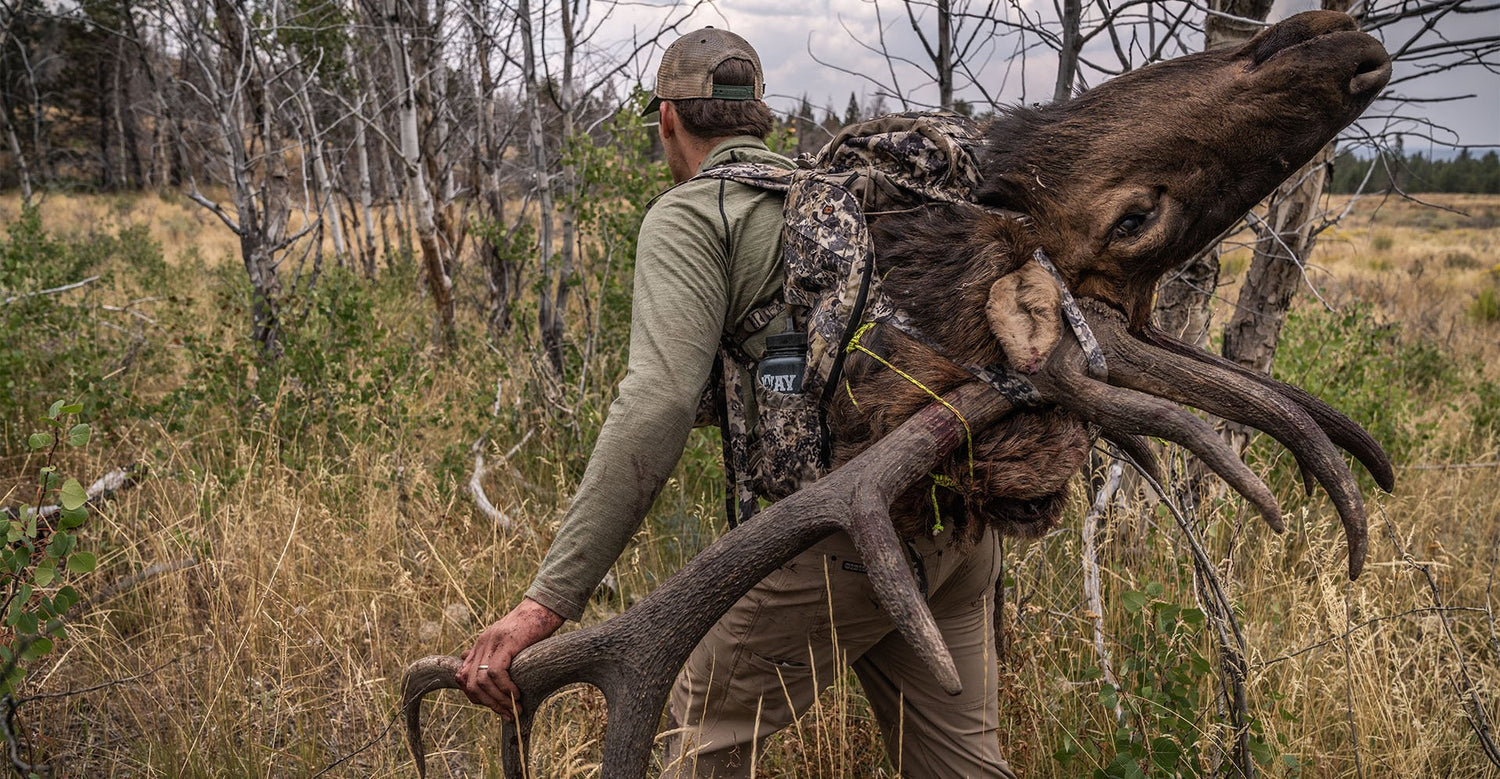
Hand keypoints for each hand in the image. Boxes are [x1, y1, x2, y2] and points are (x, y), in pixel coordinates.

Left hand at [458, 597, 564, 719]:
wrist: (543, 608)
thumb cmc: (531, 629)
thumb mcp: (508, 644)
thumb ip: (494, 657)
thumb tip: (478, 674)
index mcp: (480, 645)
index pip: (463, 677)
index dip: (475, 697)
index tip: (495, 707)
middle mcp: (482, 643)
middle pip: (470, 683)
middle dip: (488, 703)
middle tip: (506, 713)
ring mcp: (492, 642)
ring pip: (481, 681)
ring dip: (498, 700)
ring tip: (514, 708)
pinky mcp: (506, 642)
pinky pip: (496, 672)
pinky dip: (505, 688)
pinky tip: (517, 693)